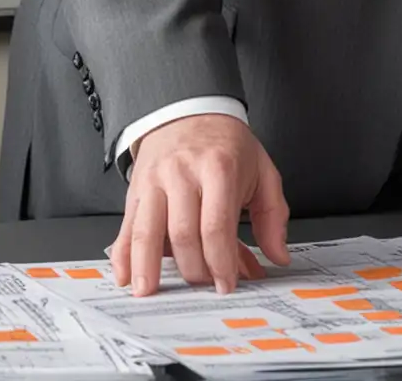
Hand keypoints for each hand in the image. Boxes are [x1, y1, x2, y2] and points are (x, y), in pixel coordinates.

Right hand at [110, 114, 290, 296]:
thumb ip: (273, 214)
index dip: (221, 262)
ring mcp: (155, 180)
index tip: (227, 284)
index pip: (216, 226)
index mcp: (218, 167)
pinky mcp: (136, 188)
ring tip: (149, 292)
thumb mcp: (261, 169)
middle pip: (183, 234)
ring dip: (147, 266)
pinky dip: (123, 253)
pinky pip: (127, 225)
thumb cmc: (226, 144)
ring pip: (147, 230)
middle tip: (204, 287)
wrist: (191, 109)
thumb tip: (278, 255)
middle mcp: (183, 173)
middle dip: (194, 270)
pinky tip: (123, 274)